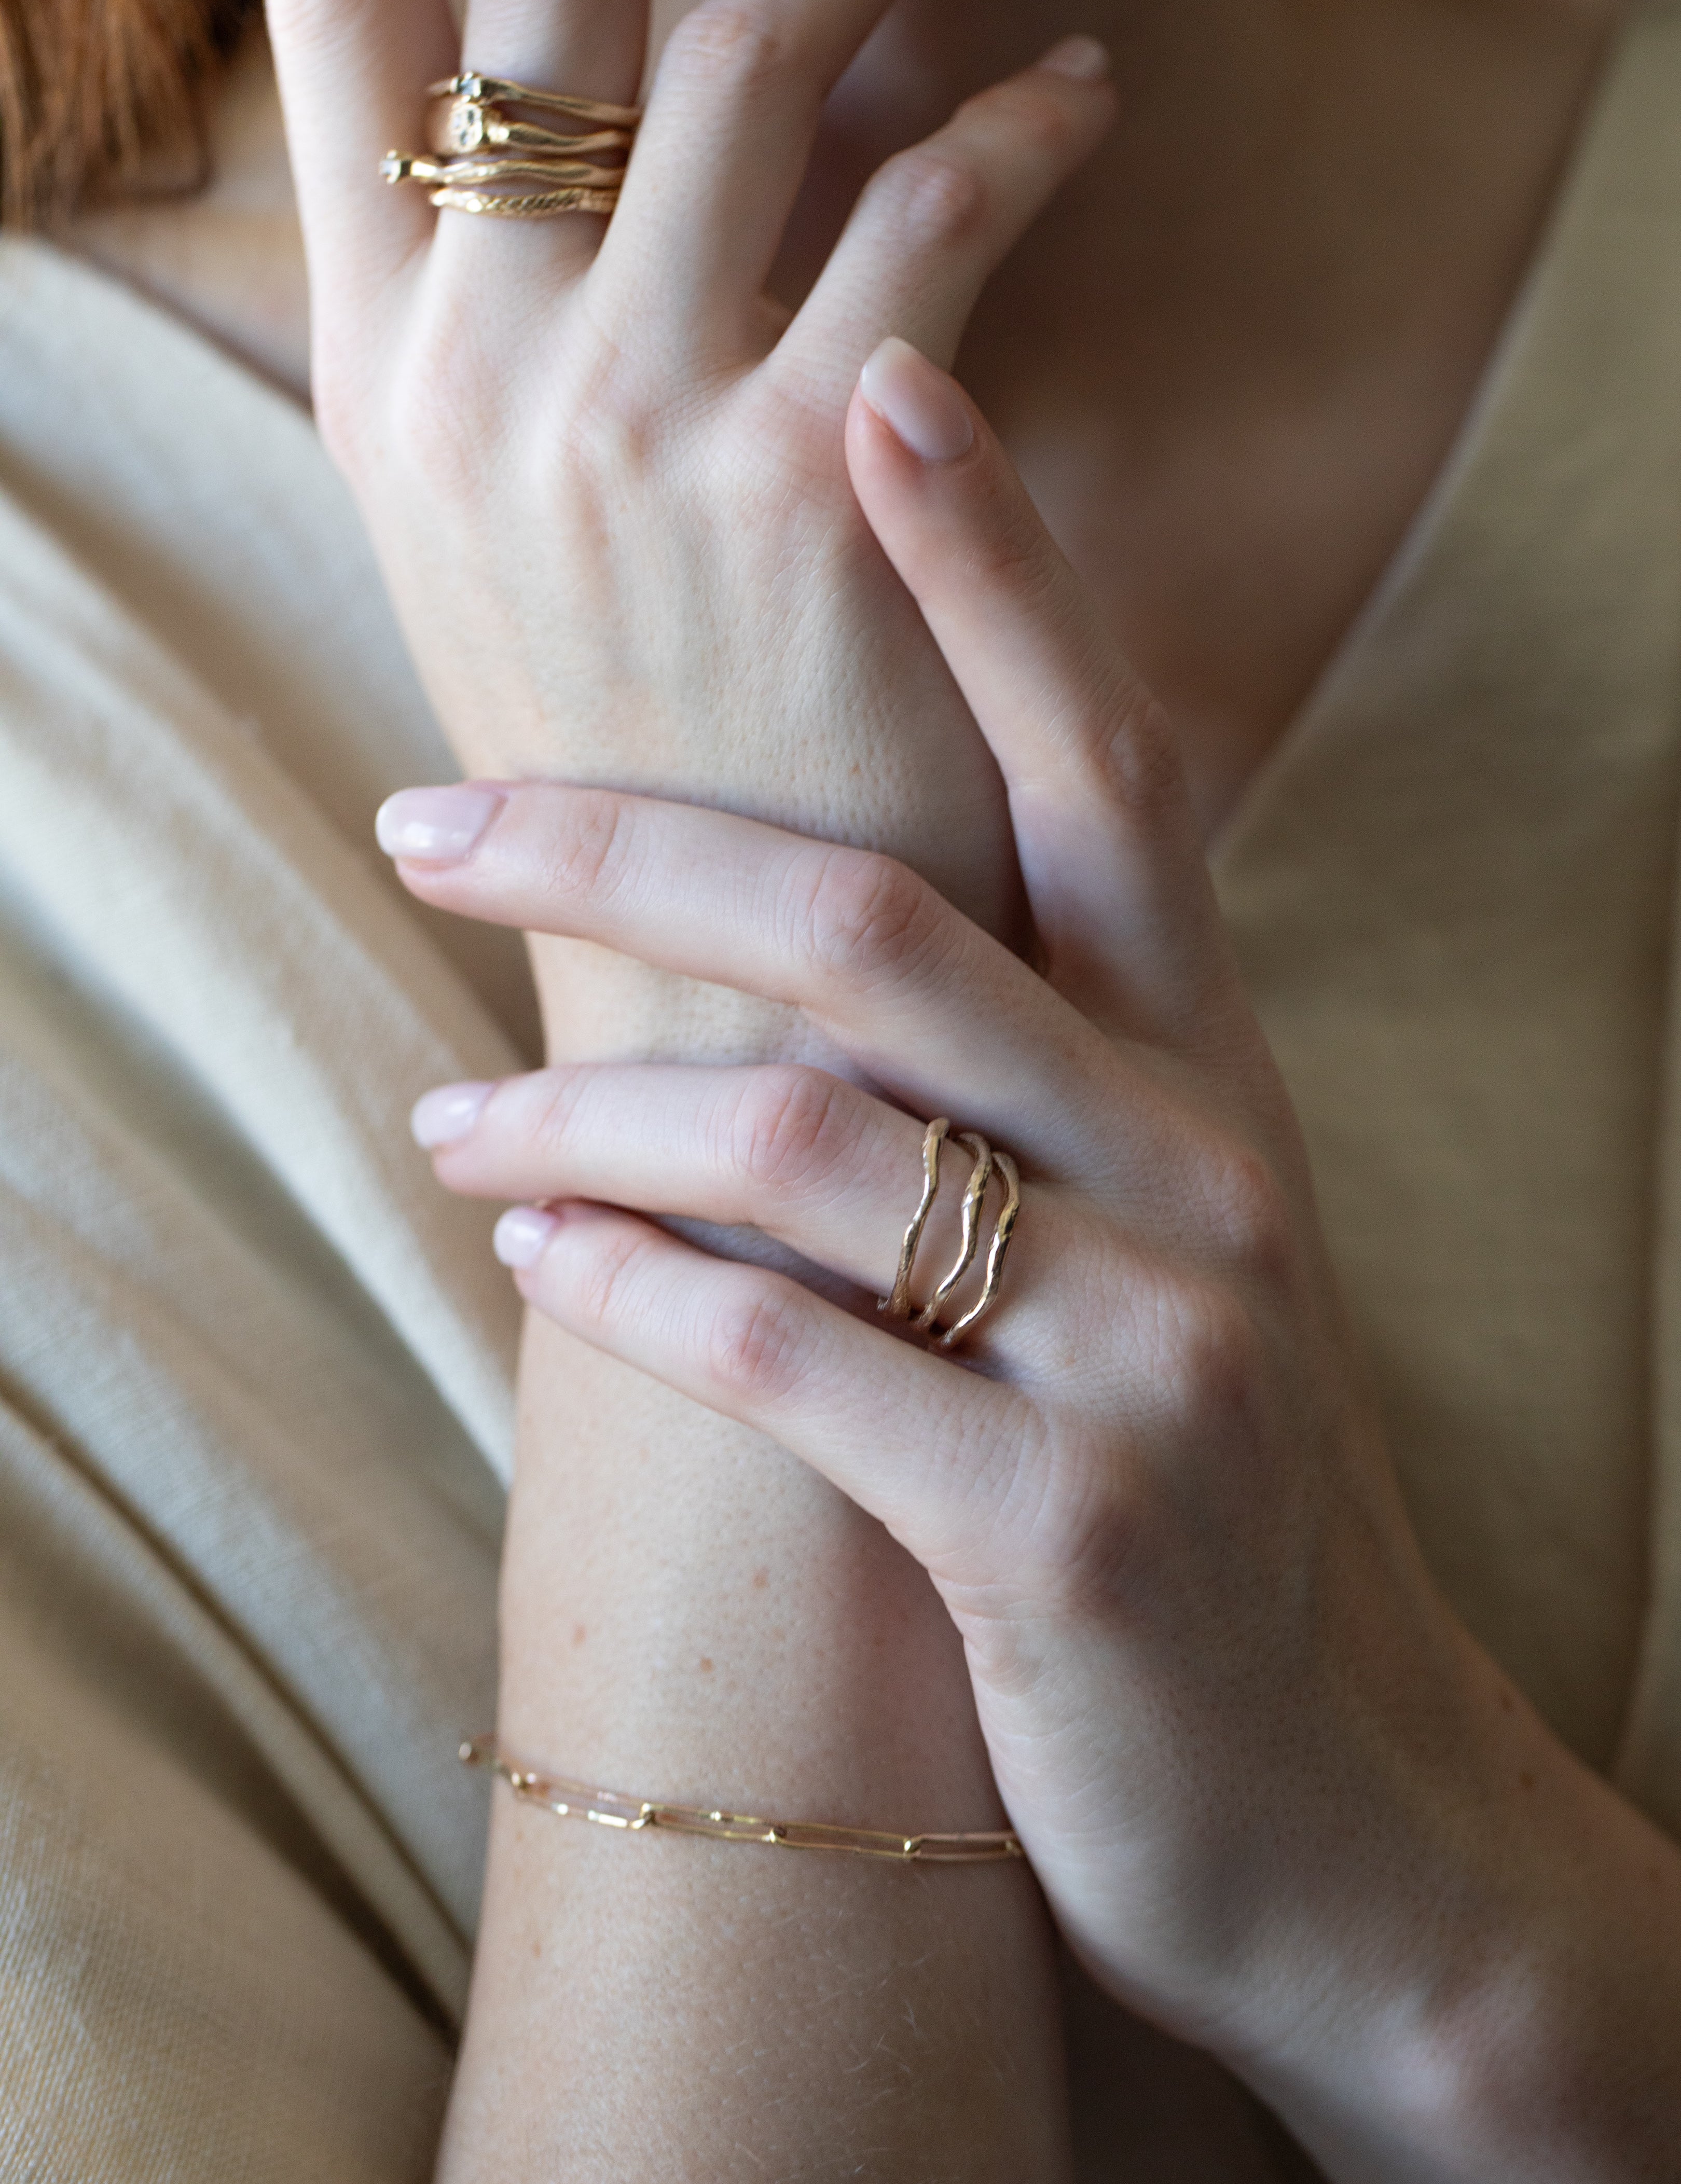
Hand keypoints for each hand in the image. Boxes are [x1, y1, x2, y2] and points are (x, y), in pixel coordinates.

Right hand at [265, 0, 1116, 1002]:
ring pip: (748, 43)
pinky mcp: (805, 478)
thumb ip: (524, 326)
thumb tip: (612, 121)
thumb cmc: (638, 749)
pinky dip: (1023, 125)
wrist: (709, 983)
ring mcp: (626, 419)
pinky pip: (933, 208)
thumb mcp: (506, 535)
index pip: (332, 5)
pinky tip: (1077, 97)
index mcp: (382, 370)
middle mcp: (475, 368)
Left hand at [385, 345, 1680, 2183]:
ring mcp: (1149, 1352)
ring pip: (802, 1142)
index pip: (1112, 763)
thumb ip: (1036, 1071)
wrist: (1336, 1791)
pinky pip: (786, 1357)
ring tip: (449, 1128)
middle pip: (878, 920)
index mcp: (1213, 1068)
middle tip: (429, 823)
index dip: (1001, 569)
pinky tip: (532, 1266)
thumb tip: (813, 911)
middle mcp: (1201, 1167)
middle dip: (623, 847)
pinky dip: (628, 1295)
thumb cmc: (1194, 1475)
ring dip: (578, 1120)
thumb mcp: (1159, 1239)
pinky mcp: (1063, 1535)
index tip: (885, 392)